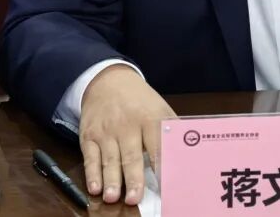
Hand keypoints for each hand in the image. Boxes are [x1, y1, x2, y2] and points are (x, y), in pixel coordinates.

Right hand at [79, 65, 175, 204]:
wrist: (108, 81)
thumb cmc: (140, 101)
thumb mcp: (160, 108)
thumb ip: (171, 132)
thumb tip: (190, 156)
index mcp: (150, 118)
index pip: (158, 145)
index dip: (161, 166)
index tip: (166, 185)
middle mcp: (127, 125)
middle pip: (131, 155)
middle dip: (133, 178)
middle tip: (135, 199)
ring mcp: (107, 131)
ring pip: (109, 159)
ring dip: (111, 180)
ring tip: (112, 197)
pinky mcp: (89, 136)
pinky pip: (90, 157)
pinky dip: (91, 173)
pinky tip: (95, 187)